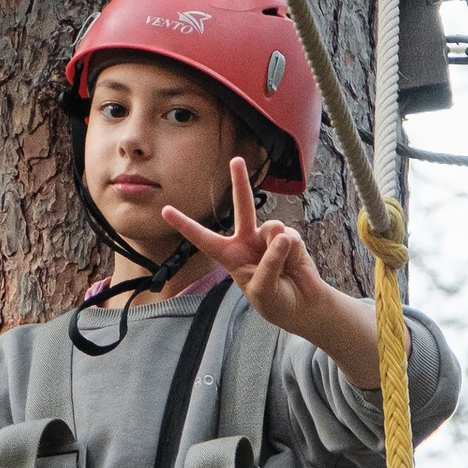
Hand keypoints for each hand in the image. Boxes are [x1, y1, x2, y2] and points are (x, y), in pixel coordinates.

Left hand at [161, 156, 335, 339]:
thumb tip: (281, 234)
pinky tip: (294, 264)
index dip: (185, 225)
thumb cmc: (275, 303)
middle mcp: (247, 242)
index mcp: (230, 257)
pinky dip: (291, 252)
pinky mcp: (290, 238)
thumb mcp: (262, 291)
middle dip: (240, 182)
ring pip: (271, 227)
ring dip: (276, 249)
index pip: (203, 239)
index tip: (165, 210)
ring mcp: (269, 238)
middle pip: (243, 207)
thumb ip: (268, 264)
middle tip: (236, 160)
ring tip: (282, 269)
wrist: (303, 306)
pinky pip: (289, 237)